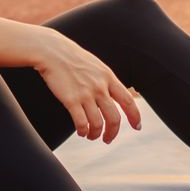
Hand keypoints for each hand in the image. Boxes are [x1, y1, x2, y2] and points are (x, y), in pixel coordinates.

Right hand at [26, 26, 142, 141]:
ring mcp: (86, 94)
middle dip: (113, 132)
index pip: (128, 101)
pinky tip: (81, 131)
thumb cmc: (72, 58)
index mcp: (108, 77)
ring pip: (98, 124)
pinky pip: (81, 123)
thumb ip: (106, 81)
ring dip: (96, 134)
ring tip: (91, 136)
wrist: (52, 51)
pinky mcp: (71, 100)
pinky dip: (83, 131)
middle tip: (108, 139)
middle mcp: (100, 87)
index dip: (135, 116)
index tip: (137, 127)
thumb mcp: (96, 66)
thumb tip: (113, 96)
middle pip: (114, 118)